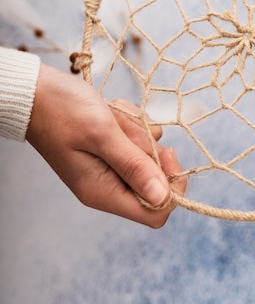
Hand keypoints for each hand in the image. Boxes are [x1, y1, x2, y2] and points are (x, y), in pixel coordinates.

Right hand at [26, 64, 185, 226]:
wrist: (36, 91)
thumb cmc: (62, 110)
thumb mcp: (102, 134)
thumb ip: (134, 165)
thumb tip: (163, 198)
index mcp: (104, 192)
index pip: (156, 212)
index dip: (170, 187)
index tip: (166, 153)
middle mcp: (107, 185)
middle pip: (154, 178)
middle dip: (148, 147)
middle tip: (125, 126)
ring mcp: (108, 166)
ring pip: (146, 152)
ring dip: (136, 128)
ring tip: (112, 115)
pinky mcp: (109, 148)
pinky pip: (136, 136)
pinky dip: (129, 120)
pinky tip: (111, 109)